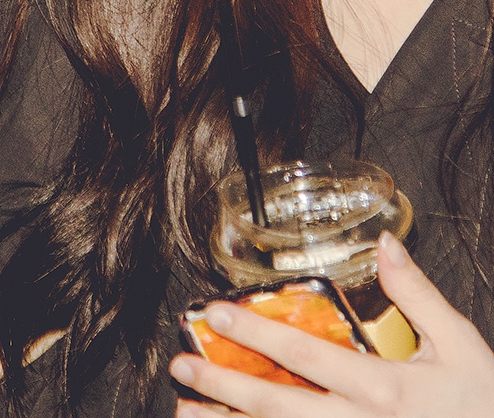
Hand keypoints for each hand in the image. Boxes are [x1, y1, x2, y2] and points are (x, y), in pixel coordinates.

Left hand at [170, 232, 493, 416]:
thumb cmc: (484, 408)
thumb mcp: (463, 346)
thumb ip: (419, 294)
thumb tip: (385, 242)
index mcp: (386, 390)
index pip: (308, 356)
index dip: (258, 334)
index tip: (217, 313)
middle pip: (279, 408)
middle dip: (224, 386)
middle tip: (180, 366)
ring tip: (184, 411)